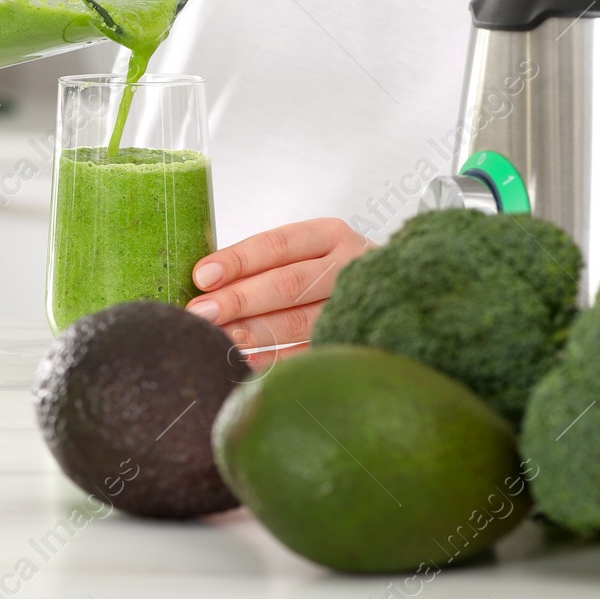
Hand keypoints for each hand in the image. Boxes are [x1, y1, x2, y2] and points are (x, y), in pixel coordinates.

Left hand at [186, 219, 374, 363]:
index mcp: (330, 236)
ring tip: (217, 339)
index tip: (202, 276)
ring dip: (252, 333)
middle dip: (240, 300)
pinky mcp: (355, 341)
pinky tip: (245, 362)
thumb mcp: (304, 251)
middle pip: (288, 284)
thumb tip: (204, 285)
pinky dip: (275, 361)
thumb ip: (261, 264)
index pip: (278, 245)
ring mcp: (355, 307)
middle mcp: (348, 267)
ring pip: (299, 322)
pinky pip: (309, 353)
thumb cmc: (326, 269)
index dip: (238, 261)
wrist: (397, 289)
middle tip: (202, 313)